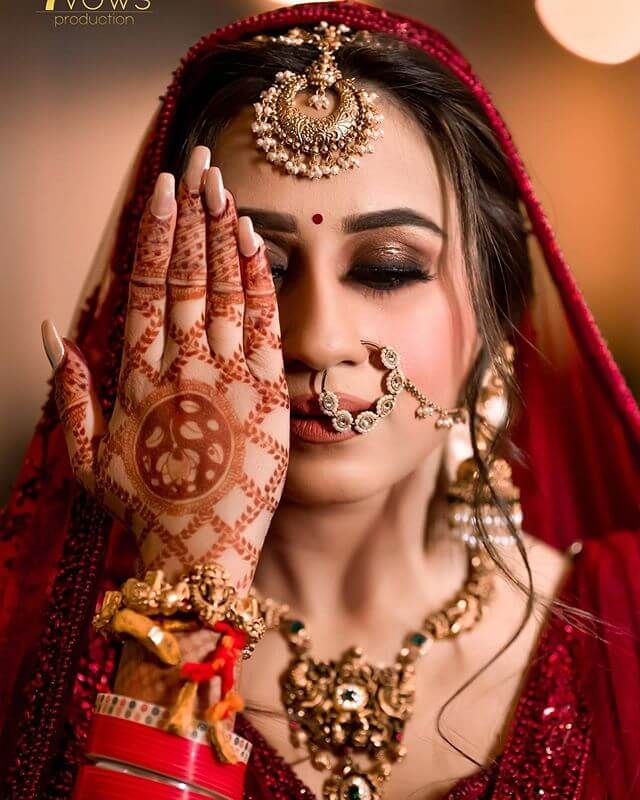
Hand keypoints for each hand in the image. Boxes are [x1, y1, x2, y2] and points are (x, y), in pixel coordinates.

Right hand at [42, 146, 289, 590]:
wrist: (195, 557)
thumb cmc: (143, 512)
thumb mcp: (89, 459)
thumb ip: (69, 393)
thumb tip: (50, 332)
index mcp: (134, 378)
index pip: (143, 287)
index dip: (153, 235)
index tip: (161, 191)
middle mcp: (176, 367)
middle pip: (181, 276)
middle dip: (189, 216)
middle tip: (195, 166)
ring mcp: (223, 378)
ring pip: (219, 290)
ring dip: (220, 233)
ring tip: (222, 186)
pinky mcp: (264, 395)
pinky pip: (260, 325)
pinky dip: (256, 279)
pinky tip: (255, 241)